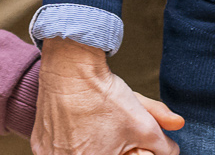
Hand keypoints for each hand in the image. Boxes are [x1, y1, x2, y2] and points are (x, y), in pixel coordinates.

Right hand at [32, 39, 181, 154]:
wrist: (69, 68)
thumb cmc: (104, 95)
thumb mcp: (142, 120)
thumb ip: (163, 143)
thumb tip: (174, 150)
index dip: (128, 153)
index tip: (128, 145)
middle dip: (109, 150)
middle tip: (108, 134)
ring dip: (87, 149)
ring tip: (91, 129)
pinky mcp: (39, 147)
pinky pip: (56, 153)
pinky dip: (66, 145)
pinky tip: (74, 128)